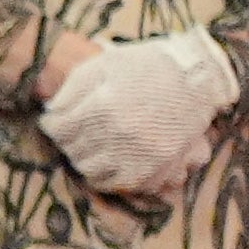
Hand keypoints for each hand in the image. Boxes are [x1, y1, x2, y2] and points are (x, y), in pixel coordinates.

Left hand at [37, 29, 239, 203]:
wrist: (198, 76)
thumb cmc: (148, 65)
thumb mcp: (105, 64)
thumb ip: (73, 88)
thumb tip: (50, 112)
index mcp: (103, 107)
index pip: (57, 129)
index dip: (51, 124)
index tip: (53, 121)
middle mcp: (119, 135)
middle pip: (73, 152)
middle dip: (67, 142)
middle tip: (72, 134)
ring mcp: (140, 155)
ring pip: (92, 172)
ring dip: (85, 161)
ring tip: (89, 149)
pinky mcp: (158, 169)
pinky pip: (123, 185)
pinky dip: (110, 178)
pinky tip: (110, 163)